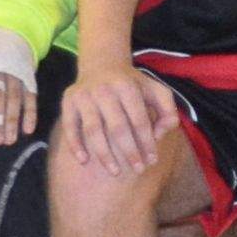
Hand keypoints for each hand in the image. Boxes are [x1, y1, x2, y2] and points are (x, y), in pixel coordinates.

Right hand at [59, 64, 182, 177]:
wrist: (101, 65)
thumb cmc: (132, 85)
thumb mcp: (155, 90)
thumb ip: (167, 110)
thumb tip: (160, 134)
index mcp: (128, 87)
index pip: (139, 120)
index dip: (147, 142)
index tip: (152, 160)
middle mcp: (105, 90)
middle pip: (118, 128)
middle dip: (129, 151)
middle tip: (137, 169)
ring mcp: (84, 96)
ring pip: (93, 130)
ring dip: (104, 154)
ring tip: (115, 171)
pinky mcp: (68, 102)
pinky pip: (69, 127)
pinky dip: (76, 145)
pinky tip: (84, 161)